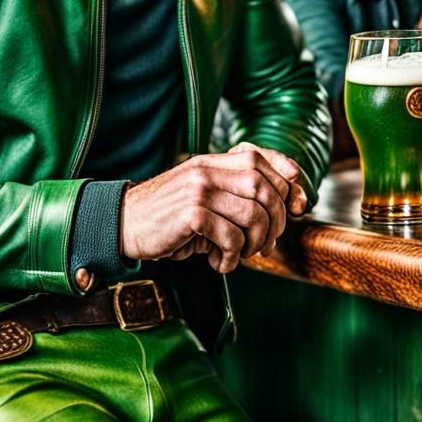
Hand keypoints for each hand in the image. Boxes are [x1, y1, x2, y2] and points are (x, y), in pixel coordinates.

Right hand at [119, 145, 305, 273]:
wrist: (123, 224)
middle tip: (266, 245)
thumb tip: (290, 203)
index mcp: (213, 160)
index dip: (287, 180)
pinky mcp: (192, 214)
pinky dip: (233, 257)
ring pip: (254, 214)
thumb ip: (237, 192)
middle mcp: (208, 169)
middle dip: (276, 220)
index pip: (262, 157)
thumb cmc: (169, 215)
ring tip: (241, 255)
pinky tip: (219, 263)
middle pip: (265, 187)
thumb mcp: (203, 194)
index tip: (297, 205)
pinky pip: (232, 237)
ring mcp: (200, 189)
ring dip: (256, 243)